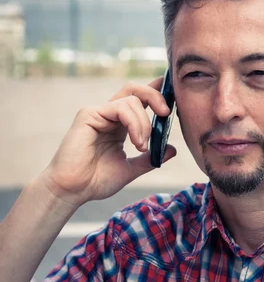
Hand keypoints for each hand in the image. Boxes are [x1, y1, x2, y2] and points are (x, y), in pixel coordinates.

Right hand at [38, 77, 176, 211]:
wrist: (73, 191)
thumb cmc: (95, 181)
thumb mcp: (130, 168)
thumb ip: (150, 158)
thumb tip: (172, 149)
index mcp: (119, 124)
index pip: (139, 100)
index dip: (155, 91)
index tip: (172, 90)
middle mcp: (109, 115)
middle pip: (136, 90)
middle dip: (156, 96)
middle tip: (166, 113)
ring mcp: (98, 112)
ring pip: (132, 100)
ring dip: (144, 123)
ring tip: (143, 146)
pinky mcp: (89, 114)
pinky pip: (120, 107)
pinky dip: (135, 123)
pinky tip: (137, 142)